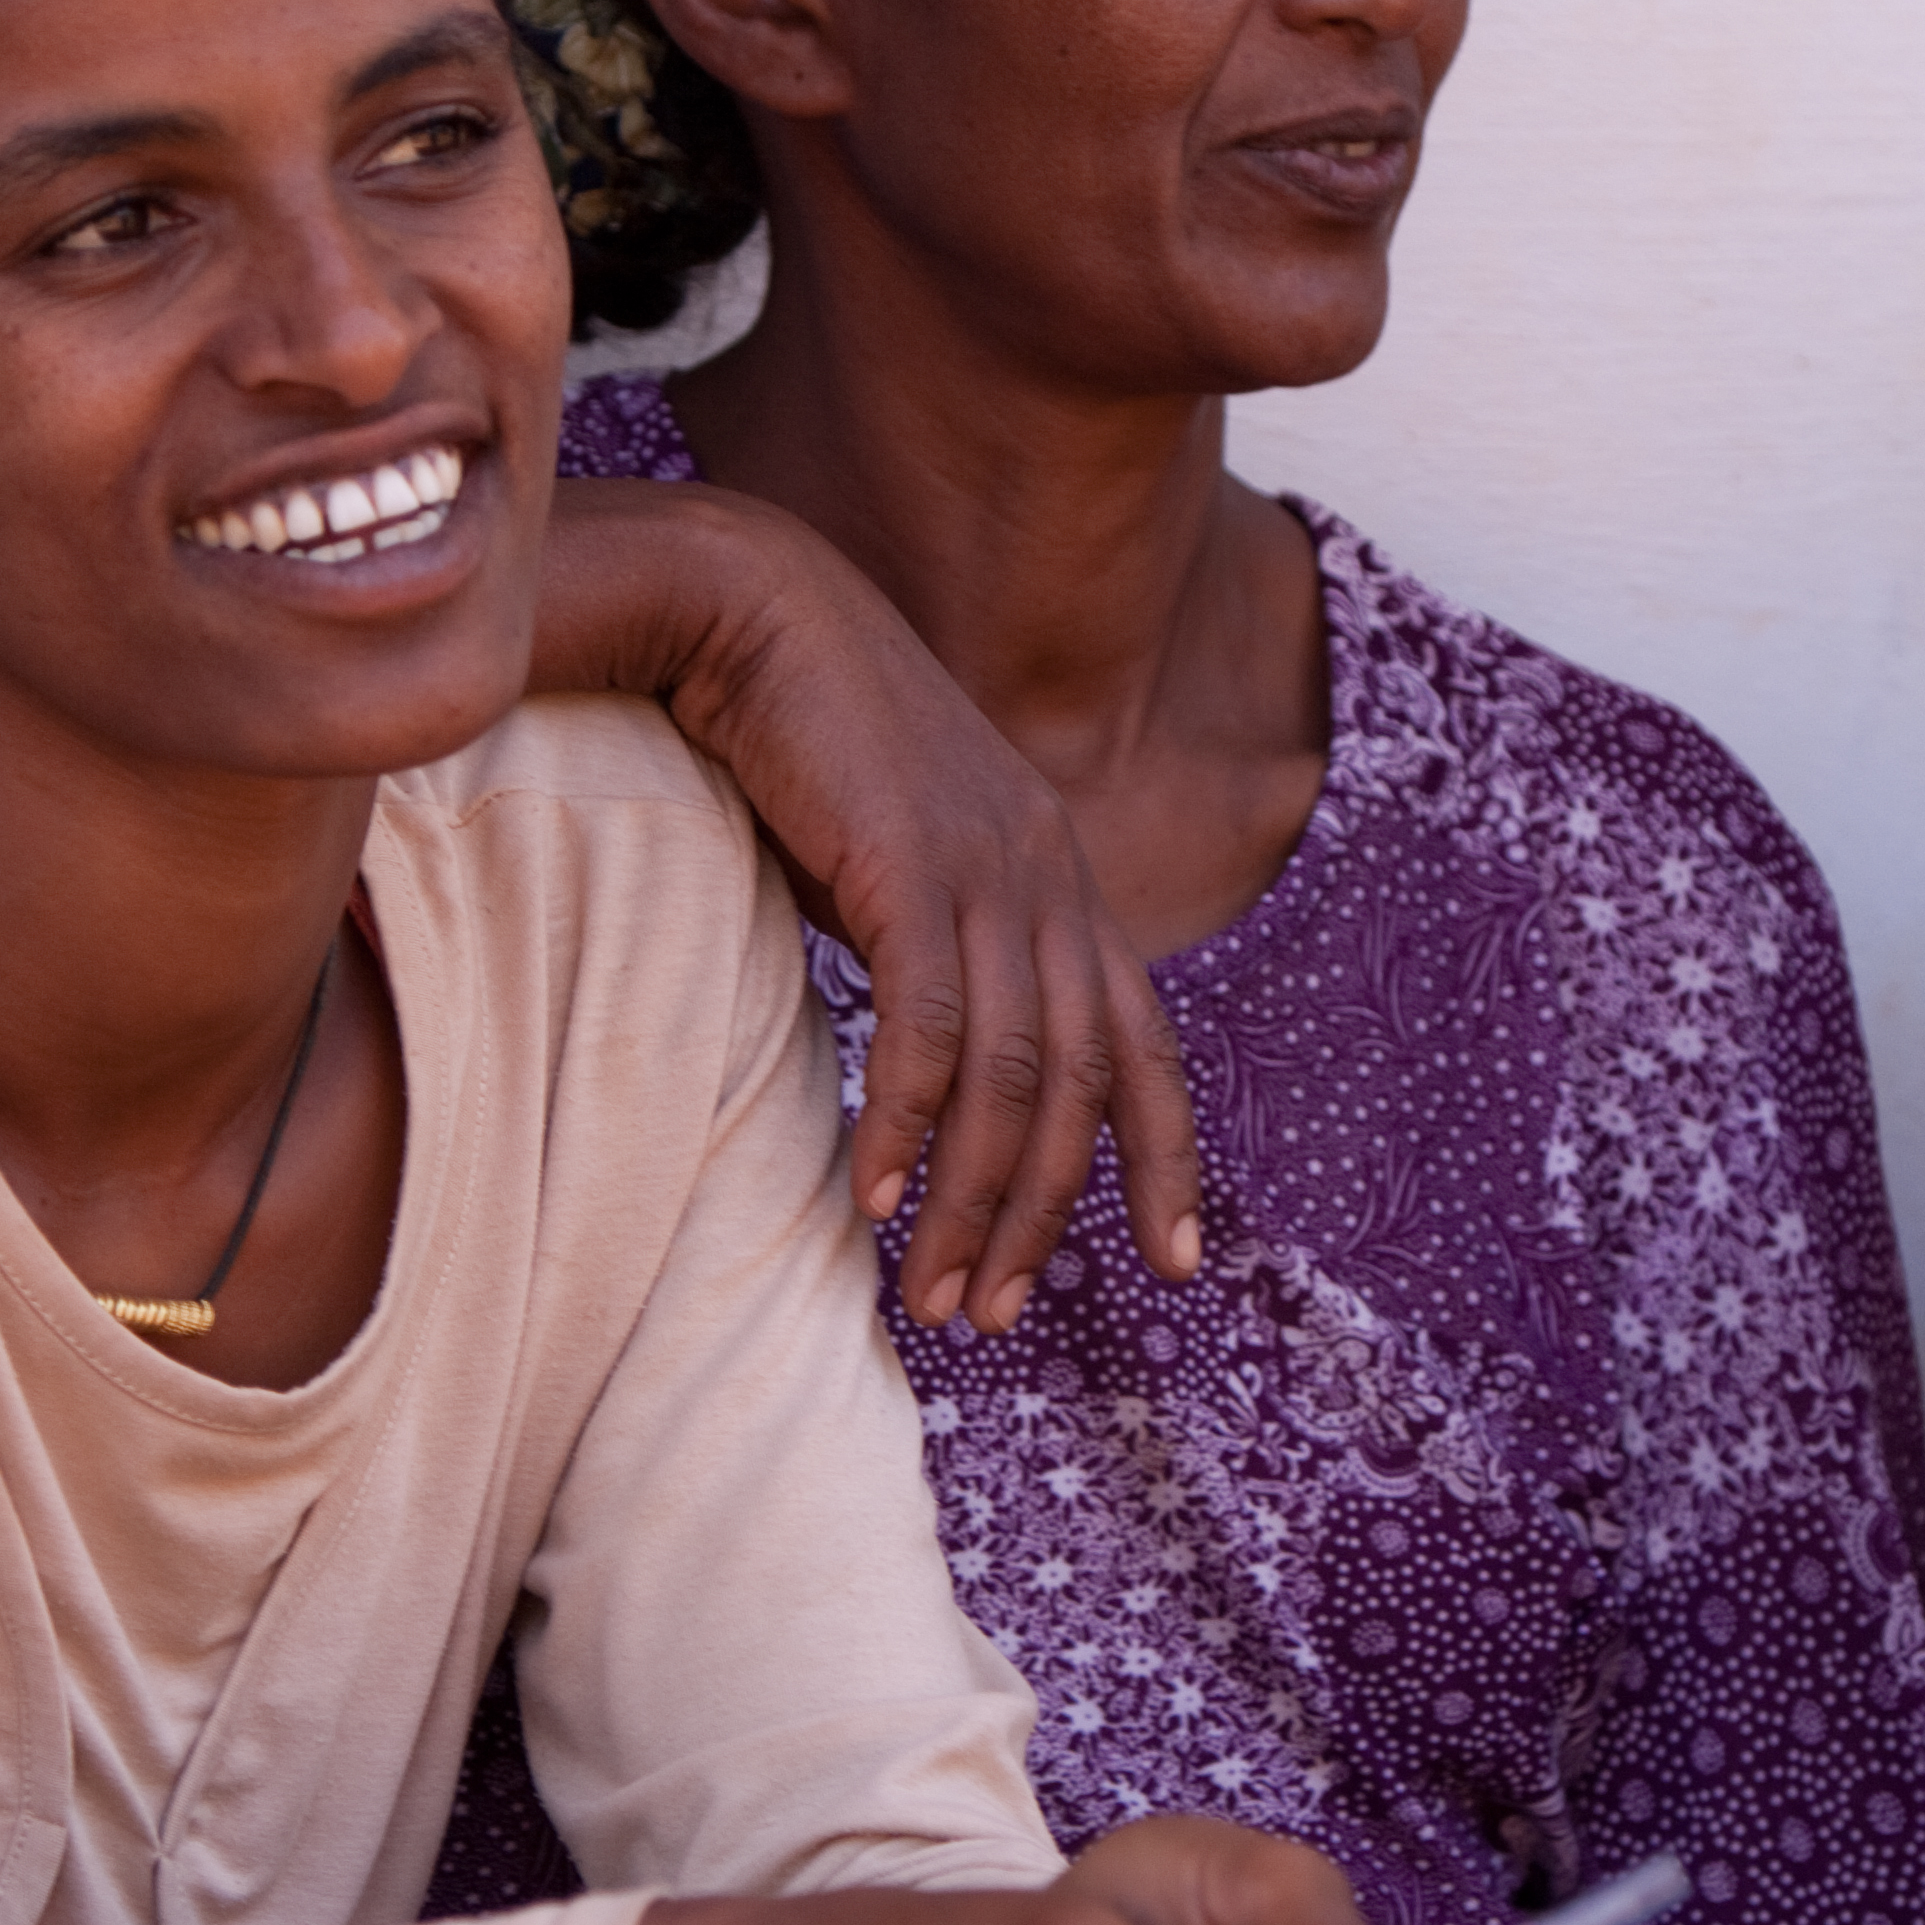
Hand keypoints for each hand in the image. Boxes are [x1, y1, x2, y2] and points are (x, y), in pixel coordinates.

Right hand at [533, 482, 1200, 1332]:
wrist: (747, 610)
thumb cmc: (801, 738)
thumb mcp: (896, 854)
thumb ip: (933, 944)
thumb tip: (925, 1060)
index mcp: (1059, 877)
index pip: (1145, 1041)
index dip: (1169, 1155)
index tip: (1177, 1260)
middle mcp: (1049, 876)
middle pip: (1082, 1084)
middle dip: (1044, 1214)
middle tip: (987, 1313)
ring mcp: (990, 870)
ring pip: (1014, 1077)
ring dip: (975, 1200)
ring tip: (930, 1291)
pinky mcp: (912, 867)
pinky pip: (928, 1030)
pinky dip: (909, 1125)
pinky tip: (873, 1195)